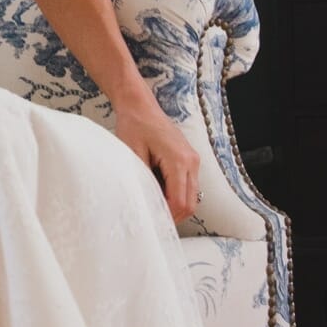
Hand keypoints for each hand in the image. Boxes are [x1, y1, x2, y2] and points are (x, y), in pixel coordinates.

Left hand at [111, 96, 201, 222]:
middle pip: (191, 203)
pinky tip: (158, 190)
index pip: (180, 202)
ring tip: (153, 202)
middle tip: (153, 219)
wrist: (140, 106)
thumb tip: (146, 205)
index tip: (151, 221)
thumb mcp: (132, 155)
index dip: (167, 216)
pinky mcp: (189, 159)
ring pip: (192, 196)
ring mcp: (193, 160)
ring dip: (175, 204)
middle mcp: (191, 161)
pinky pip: (188, 185)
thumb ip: (142, 182)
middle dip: (173, 214)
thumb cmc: (134, 126)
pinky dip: (176, 193)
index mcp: (179, 161)